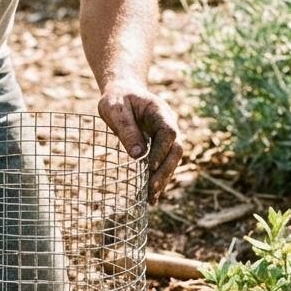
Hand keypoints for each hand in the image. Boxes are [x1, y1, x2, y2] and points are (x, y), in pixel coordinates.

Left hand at [97, 82, 183, 202]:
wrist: (123, 92)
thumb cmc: (117, 99)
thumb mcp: (113, 109)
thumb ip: (126, 129)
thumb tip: (138, 156)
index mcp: (158, 110)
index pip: (168, 132)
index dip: (162, 151)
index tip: (149, 167)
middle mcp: (168, 122)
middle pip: (176, 149)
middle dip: (165, 171)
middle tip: (152, 191)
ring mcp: (167, 134)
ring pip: (173, 159)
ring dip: (163, 178)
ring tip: (152, 199)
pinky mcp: (161, 144)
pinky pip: (164, 162)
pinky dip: (159, 177)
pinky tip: (152, 194)